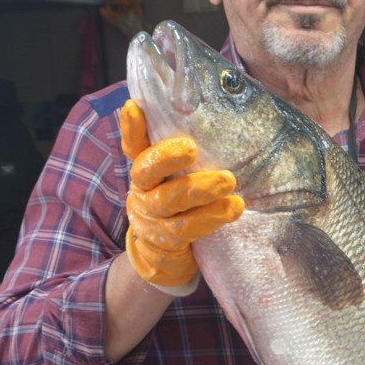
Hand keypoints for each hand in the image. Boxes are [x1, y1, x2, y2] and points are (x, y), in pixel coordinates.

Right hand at [119, 99, 243, 293]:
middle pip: (147, 170)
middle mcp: (142, 191)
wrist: (166, 258)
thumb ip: (190, 155)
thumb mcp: (181, 177)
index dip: (131, 128)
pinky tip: (233, 209)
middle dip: (167, 157)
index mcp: (145, 170)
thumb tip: (220, 113)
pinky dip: (211, 217)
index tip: (134, 106)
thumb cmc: (182, 206)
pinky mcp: (165, 242)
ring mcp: (150, 218)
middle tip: (191, 148)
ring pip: (170, 201)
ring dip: (200, 190)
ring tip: (229, 181)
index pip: (133, 145)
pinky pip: (186, 229)